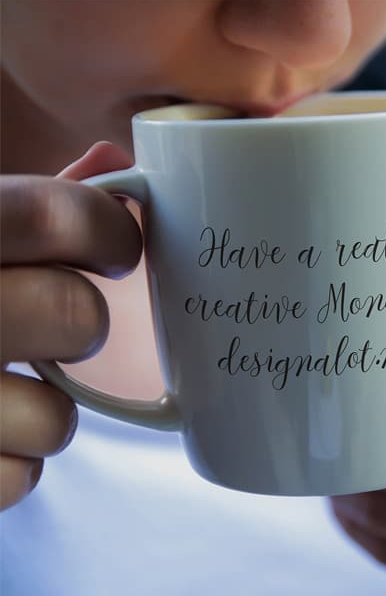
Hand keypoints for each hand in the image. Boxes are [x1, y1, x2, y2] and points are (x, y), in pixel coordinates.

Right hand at [0, 142, 140, 509]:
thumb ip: (19, 204)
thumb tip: (114, 168)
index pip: (58, 216)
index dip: (109, 232)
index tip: (115, 250)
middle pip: (75, 315)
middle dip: (81, 320)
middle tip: (52, 320)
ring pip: (55, 417)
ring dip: (46, 408)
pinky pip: (20, 477)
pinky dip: (12, 461)